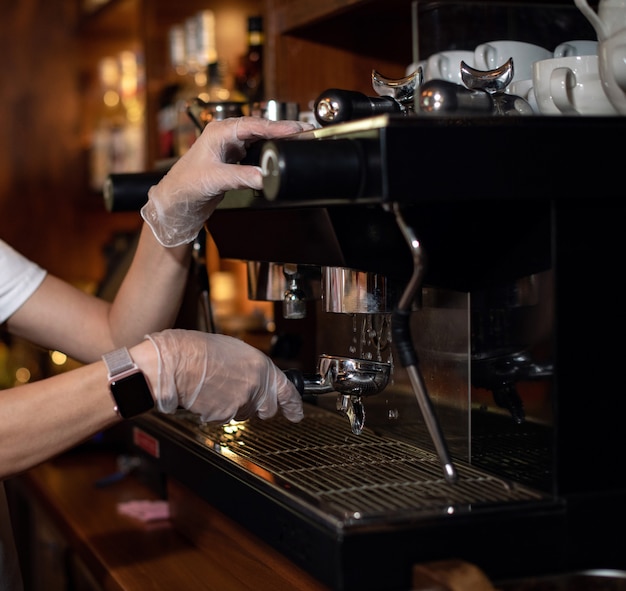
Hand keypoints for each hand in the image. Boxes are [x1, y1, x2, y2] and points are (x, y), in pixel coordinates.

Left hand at [141, 116, 313, 246]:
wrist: (175, 202)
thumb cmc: (185, 185)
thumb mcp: (215, 180)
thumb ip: (241, 177)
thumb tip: (266, 175)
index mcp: (218, 132)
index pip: (253, 125)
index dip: (277, 127)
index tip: (296, 129)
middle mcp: (225, 135)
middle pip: (260, 128)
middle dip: (282, 130)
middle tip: (305, 132)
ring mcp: (230, 147)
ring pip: (259, 139)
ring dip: (277, 140)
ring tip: (297, 141)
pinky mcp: (233, 159)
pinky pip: (256, 151)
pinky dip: (269, 153)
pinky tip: (279, 155)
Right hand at [145, 329, 303, 423]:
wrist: (179, 361)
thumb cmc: (201, 351)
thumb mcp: (237, 351)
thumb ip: (253, 368)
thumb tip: (257, 377)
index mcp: (261, 366)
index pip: (286, 390)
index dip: (294, 405)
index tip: (297, 413)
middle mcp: (256, 385)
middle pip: (267, 409)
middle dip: (258, 406)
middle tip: (241, 394)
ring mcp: (241, 402)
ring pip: (245, 414)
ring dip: (235, 406)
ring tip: (217, 387)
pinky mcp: (225, 414)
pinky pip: (225, 418)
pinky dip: (218, 411)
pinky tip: (208, 395)